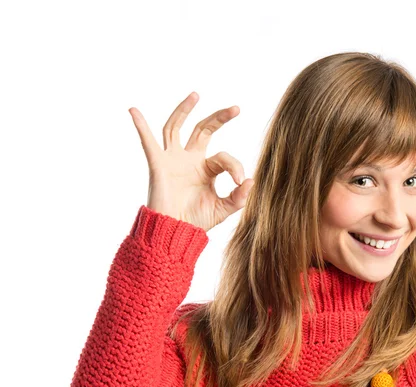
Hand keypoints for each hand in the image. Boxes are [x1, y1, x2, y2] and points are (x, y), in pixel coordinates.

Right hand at [129, 91, 253, 230]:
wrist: (175, 232)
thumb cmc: (196, 222)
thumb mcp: (223, 209)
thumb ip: (239, 197)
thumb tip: (251, 180)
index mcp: (206, 170)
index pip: (223, 157)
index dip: (234, 166)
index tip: (239, 182)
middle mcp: (189, 160)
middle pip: (203, 130)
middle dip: (219, 118)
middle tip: (235, 109)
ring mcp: (173, 160)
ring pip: (176, 127)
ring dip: (184, 110)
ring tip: (196, 95)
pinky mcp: (158, 165)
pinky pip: (148, 142)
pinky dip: (140, 126)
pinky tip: (133, 110)